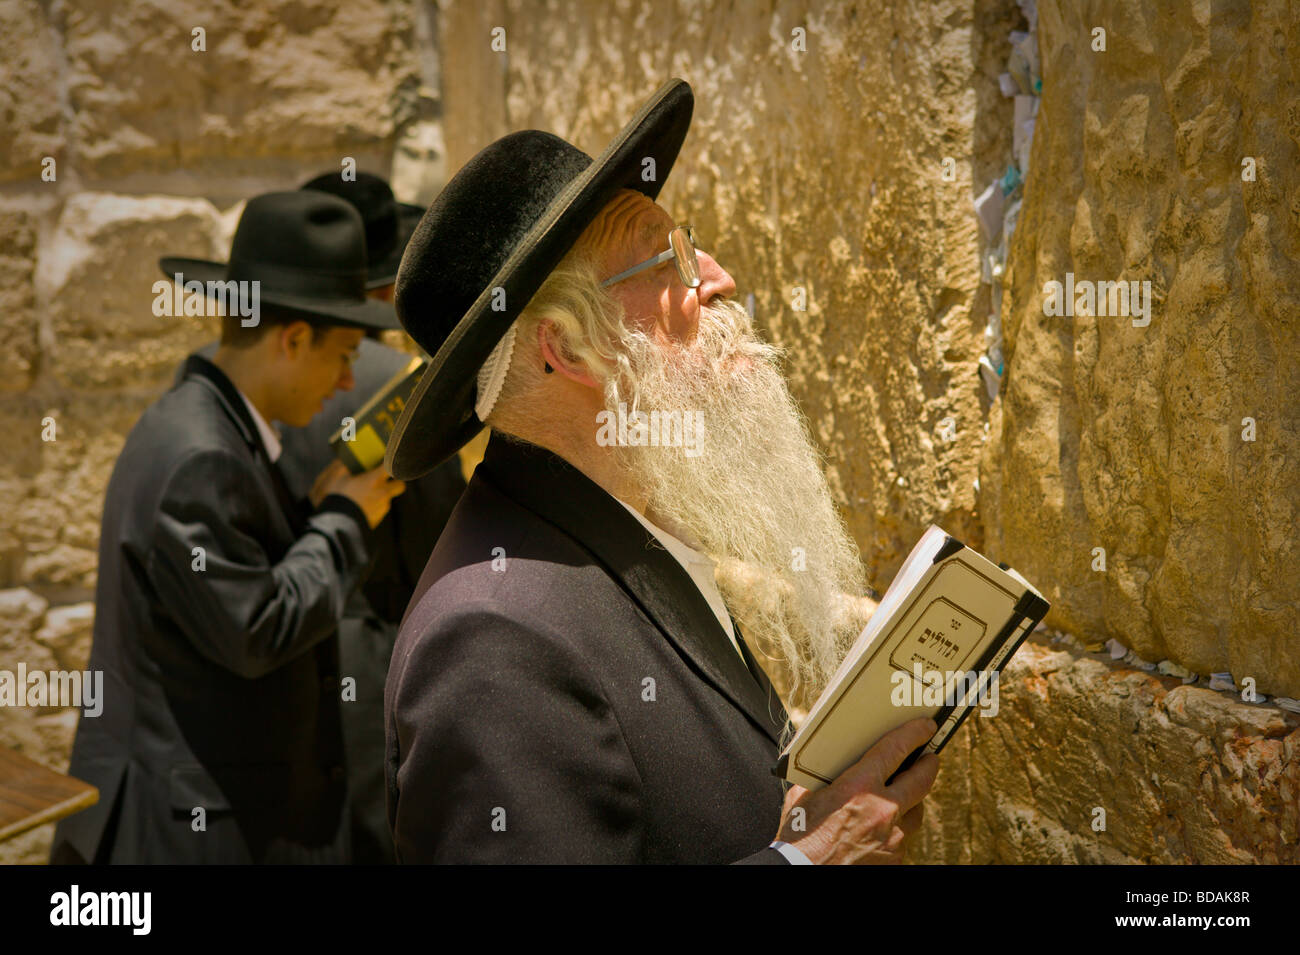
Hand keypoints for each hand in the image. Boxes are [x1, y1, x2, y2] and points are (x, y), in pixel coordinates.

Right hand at [311, 459, 405, 528]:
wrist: (337, 524)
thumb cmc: (337, 497)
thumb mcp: (338, 477)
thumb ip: (345, 466)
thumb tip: (346, 460)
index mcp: (375, 480)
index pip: (392, 466)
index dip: (392, 462)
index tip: (387, 460)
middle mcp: (383, 493)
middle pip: (400, 485)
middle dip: (395, 482)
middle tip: (383, 480)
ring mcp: (382, 508)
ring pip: (388, 498)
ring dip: (381, 496)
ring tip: (364, 496)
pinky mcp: (377, 519)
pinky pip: (380, 510)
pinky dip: (374, 507)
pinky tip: (361, 507)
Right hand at [776, 717, 939, 863]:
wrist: (801, 872)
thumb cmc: (798, 837)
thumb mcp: (805, 796)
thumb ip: (824, 779)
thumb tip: (831, 766)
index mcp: (858, 787)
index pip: (896, 749)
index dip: (915, 734)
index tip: (925, 727)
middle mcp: (882, 810)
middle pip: (921, 780)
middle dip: (928, 764)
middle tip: (930, 757)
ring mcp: (892, 838)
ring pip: (915, 813)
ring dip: (911, 802)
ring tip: (904, 797)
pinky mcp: (893, 859)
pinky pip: (902, 839)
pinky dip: (895, 831)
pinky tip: (881, 830)